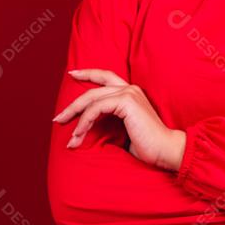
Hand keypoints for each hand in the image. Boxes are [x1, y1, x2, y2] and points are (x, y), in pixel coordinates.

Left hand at [52, 68, 186, 171]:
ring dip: (75, 118)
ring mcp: (128, 93)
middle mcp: (129, 89)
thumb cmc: (147, 146)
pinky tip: (78, 135)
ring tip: (68, 136)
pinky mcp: (126, 101)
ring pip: (92, 99)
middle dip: (73, 105)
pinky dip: (84, 122)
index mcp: (130, 93)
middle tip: (58, 119)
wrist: (166, 151)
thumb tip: (87, 127)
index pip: (105, 77)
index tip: (72, 74)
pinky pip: (96, 109)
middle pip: (93, 89)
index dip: (88, 73)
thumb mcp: (122, 131)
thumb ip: (108, 122)